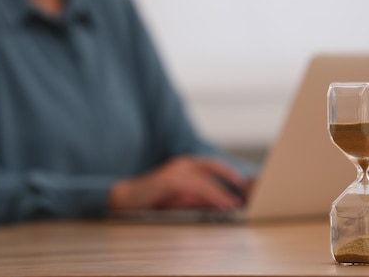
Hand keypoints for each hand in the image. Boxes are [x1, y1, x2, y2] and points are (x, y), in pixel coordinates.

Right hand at [109, 157, 245, 210]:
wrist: (125, 198)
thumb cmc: (152, 200)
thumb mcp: (179, 199)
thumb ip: (196, 199)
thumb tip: (217, 203)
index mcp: (184, 165)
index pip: (211, 165)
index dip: (227, 172)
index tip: (241, 182)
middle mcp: (182, 163)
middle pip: (212, 168)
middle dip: (229, 179)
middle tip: (242, 193)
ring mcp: (176, 170)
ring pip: (206, 180)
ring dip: (222, 193)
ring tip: (233, 205)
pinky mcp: (170, 180)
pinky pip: (197, 187)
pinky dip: (212, 196)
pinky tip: (221, 204)